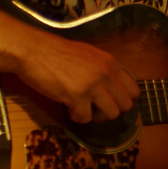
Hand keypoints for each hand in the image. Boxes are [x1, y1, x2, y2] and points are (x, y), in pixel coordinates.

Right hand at [19, 34, 138, 122]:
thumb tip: (113, 89)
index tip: (109, 101)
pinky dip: (77, 117)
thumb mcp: (89, 55)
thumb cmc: (57, 52)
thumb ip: (103, 69)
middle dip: (111, 110)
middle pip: (126, 105)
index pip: (134, 90)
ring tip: (83, 108)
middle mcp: (106, 74)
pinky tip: (69, 108)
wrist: (33, 50)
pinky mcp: (76, 96)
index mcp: (111, 63)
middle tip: (96, 108)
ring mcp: (92, 85)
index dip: (122, 100)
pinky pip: (86, 118)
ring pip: (111, 114)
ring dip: (96, 116)